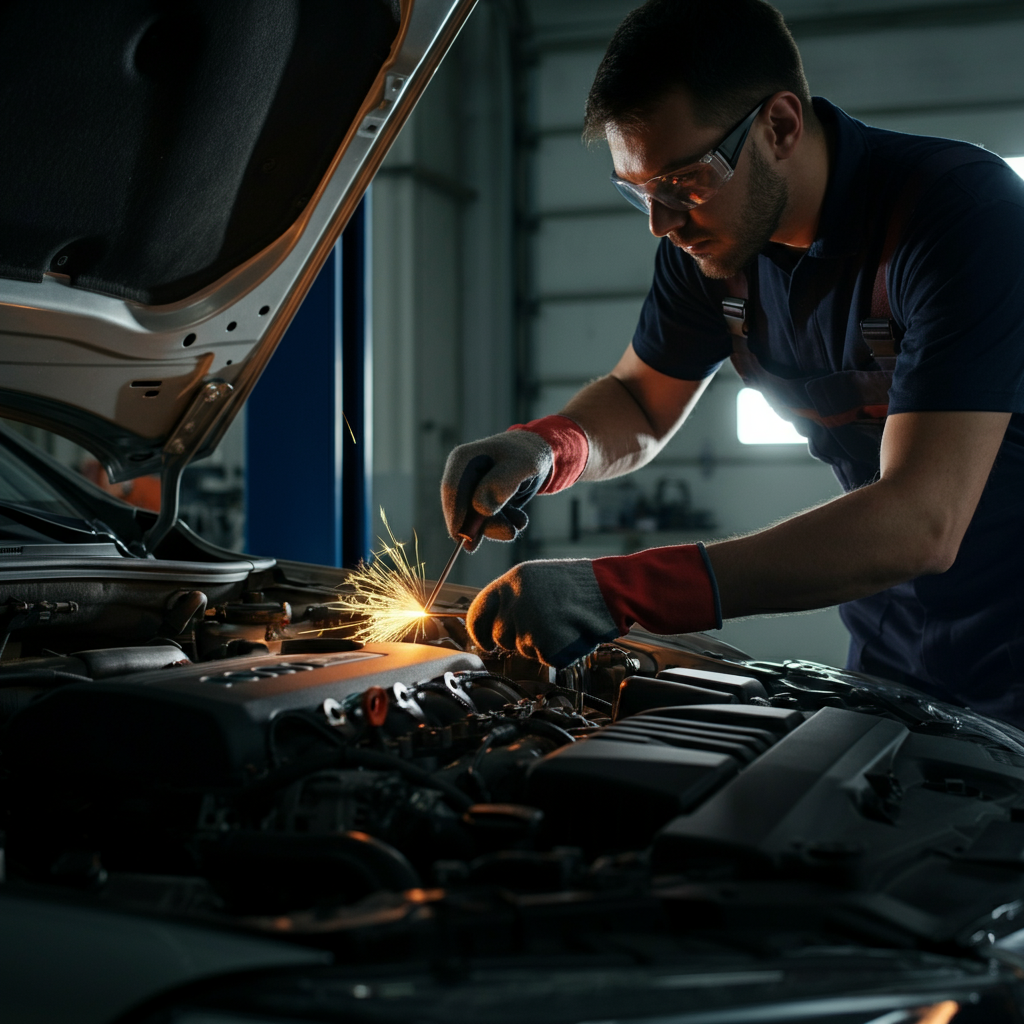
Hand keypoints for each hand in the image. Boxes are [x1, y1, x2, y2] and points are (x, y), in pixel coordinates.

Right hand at [441, 431, 553, 549]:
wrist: (537, 454)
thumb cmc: (528, 454)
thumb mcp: (522, 465)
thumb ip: (502, 484)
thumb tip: (480, 508)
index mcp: (463, 459)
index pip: (451, 489)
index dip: (454, 514)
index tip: (461, 537)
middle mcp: (462, 476)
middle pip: (462, 509)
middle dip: (484, 526)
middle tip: (510, 533)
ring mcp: (471, 491)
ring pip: (476, 521)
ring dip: (499, 527)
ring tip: (520, 521)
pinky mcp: (481, 504)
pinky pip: (487, 523)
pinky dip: (504, 525)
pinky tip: (520, 519)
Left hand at [467, 559, 620, 666]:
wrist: (611, 590)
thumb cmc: (579, 585)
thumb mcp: (537, 579)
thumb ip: (513, 598)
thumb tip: (495, 622)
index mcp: (511, 582)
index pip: (478, 613)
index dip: (480, 631)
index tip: (485, 641)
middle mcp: (515, 603)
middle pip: (501, 637)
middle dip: (518, 638)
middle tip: (545, 625)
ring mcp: (530, 625)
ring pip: (524, 649)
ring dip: (542, 643)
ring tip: (564, 623)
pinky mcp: (546, 645)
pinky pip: (546, 658)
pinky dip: (560, 651)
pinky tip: (572, 633)